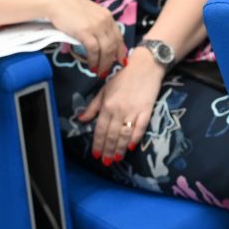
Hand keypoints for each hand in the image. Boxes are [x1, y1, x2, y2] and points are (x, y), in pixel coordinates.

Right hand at [43, 0, 124, 75]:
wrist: (56, 1)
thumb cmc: (70, 7)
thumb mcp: (90, 14)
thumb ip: (97, 24)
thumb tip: (99, 39)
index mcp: (108, 16)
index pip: (118, 36)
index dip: (120, 50)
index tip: (121, 60)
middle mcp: (105, 21)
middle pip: (114, 45)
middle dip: (112, 60)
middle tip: (107, 71)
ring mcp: (96, 26)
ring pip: (106, 49)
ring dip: (103, 63)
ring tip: (100, 72)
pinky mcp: (86, 32)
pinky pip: (94, 50)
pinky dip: (93, 60)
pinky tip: (91, 66)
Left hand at [77, 49, 165, 164]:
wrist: (145, 65)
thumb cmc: (123, 76)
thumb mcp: (104, 89)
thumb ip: (93, 106)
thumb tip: (81, 120)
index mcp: (107, 105)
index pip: (100, 129)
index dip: (98, 143)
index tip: (96, 154)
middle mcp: (119, 110)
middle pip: (111, 135)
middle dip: (107, 150)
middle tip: (106, 162)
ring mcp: (133, 111)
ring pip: (124, 134)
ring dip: (119, 148)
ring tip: (116, 158)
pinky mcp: (147, 110)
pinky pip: (140, 128)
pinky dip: (135, 138)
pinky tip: (130, 147)